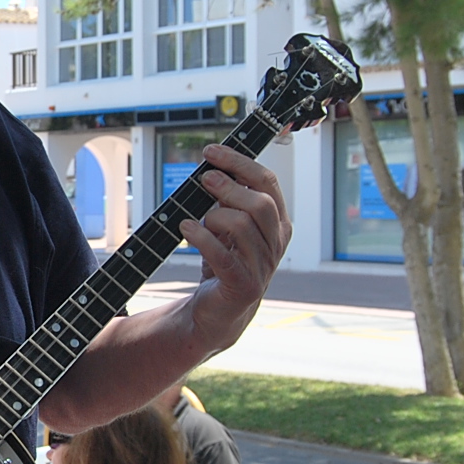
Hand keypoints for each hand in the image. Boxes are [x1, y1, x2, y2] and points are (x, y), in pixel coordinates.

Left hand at [178, 143, 290, 350]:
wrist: (220, 311)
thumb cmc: (224, 262)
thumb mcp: (228, 227)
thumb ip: (228, 201)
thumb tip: (212, 169)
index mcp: (277, 223)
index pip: (268, 182)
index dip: (239, 163)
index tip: (211, 152)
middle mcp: (276, 243)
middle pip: (260, 203)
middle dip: (229, 186)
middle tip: (203, 180)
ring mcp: (263, 266)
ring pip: (243, 226)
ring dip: (214, 216)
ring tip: (197, 219)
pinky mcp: (244, 285)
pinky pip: (224, 255)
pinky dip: (201, 238)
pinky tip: (185, 228)